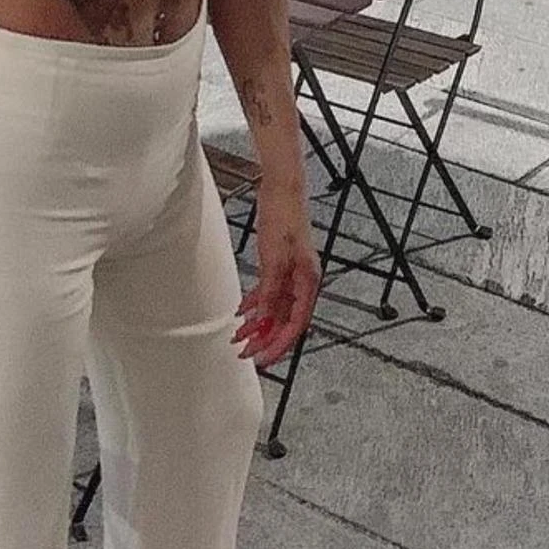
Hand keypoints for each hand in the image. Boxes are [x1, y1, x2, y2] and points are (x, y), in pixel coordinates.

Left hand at [232, 190, 319, 367]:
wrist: (282, 189)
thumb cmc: (283, 216)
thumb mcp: (274, 258)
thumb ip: (271, 291)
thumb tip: (266, 320)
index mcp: (308, 282)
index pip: (295, 325)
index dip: (279, 345)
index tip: (263, 359)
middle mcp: (302, 281)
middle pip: (285, 320)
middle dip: (265, 338)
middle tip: (246, 353)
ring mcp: (292, 272)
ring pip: (276, 308)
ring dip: (258, 323)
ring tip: (240, 336)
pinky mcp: (281, 264)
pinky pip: (270, 292)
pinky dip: (257, 303)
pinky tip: (243, 310)